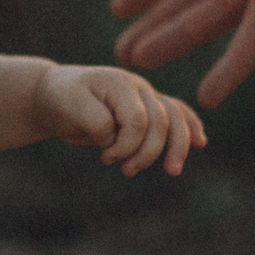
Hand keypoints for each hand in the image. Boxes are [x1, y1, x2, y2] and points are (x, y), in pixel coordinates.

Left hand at [38, 64, 206, 175]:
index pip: (138, 120)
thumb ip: (95, 120)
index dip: (127, 145)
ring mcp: (145, 96)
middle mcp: (138, 87)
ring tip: (172, 171)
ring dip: (176, 147)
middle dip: (148, 152)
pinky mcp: (146, 108)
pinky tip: (200, 142)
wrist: (55, 95)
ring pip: (175, 118)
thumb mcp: (70, 109)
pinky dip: (189, 127)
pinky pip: (176, 113)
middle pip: (162, 121)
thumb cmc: (61, 101)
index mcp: (120, 83)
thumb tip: (114, 137)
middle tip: (126, 171)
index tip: (105, 157)